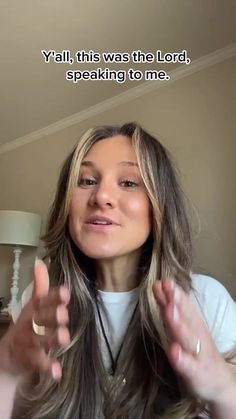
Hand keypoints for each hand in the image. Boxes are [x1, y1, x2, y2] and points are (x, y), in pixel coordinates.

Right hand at [0, 260, 69, 380]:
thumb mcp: (33, 306)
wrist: (8, 355)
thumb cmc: (28, 325)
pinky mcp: (27, 360)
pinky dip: (47, 368)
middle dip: (52, 317)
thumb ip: (40, 287)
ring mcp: (28, 343)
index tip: (66, 292)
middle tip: (64, 315)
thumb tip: (41, 262)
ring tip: (64, 337)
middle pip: (40, 320)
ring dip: (51, 339)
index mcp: (33, 310)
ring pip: (39, 341)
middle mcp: (29, 325)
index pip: (43, 301)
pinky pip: (38, 364)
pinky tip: (57, 372)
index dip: (54, 297)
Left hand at [153, 278, 234, 403]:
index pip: (183, 304)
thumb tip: (158, 284)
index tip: (163, 280)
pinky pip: (188, 365)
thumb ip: (169, 307)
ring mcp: (197, 353)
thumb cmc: (196, 350)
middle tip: (168, 287)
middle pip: (187, 316)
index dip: (174, 292)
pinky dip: (181, 358)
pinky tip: (173, 351)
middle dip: (177, 301)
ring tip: (169, 310)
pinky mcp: (196, 372)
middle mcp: (196, 335)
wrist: (219, 382)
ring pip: (187, 337)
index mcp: (193, 323)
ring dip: (178, 323)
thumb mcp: (182, 327)